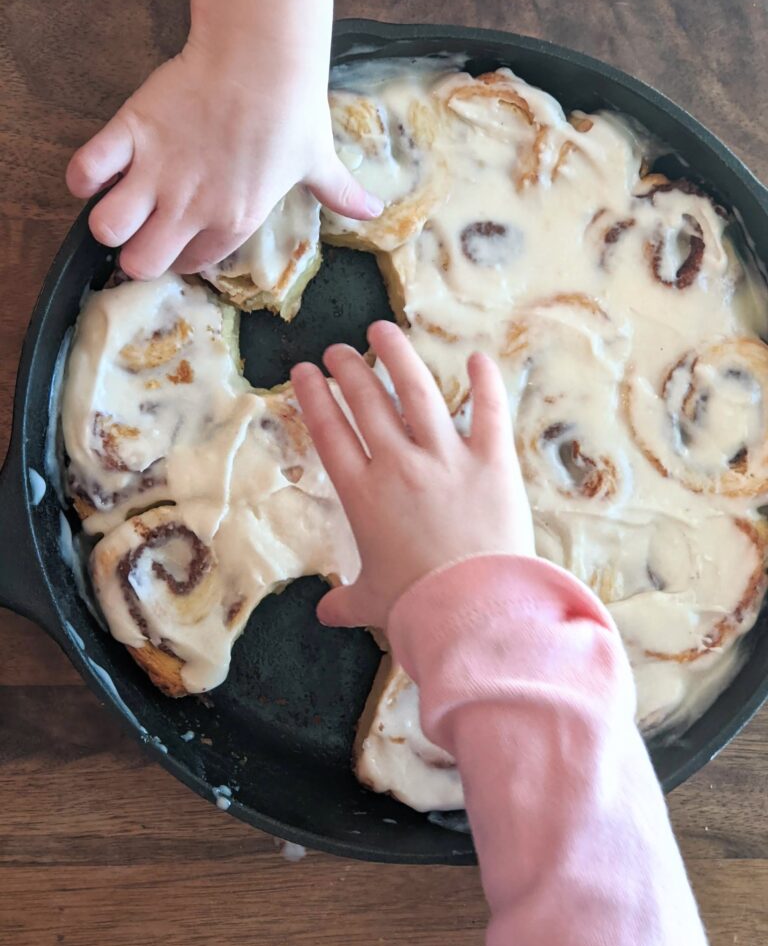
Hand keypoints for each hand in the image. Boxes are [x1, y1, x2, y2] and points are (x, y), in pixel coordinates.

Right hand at [66, 39, 380, 280]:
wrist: (261, 55)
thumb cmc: (293, 110)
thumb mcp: (318, 160)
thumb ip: (340, 195)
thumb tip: (374, 211)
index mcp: (234, 220)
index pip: (193, 265)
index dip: (182, 258)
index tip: (180, 244)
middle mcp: (191, 206)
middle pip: (142, 263)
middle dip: (138, 257)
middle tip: (144, 235)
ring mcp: (158, 172)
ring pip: (108, 229)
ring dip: (109, 224)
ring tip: (119, 209)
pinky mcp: (132, 134)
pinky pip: (88, 170)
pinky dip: (84, 177)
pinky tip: (98, 173)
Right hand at [291, 322, 535, 629]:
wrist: (472, 608)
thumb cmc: (417, 607)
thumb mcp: (373, 602)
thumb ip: (345, 601)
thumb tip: (324, 614)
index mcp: (362, 494)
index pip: (329, 432)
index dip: (313, 396)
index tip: (305, 372)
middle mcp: (398, 464)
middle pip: (366, 402)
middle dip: (348, 370)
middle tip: (339, 351)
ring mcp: (446, 456)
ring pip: (416, 390)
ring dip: (396, 355)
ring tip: (382, 330)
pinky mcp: (492, 460)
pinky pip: (488, 410)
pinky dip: (485, 381)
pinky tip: (478, 357)